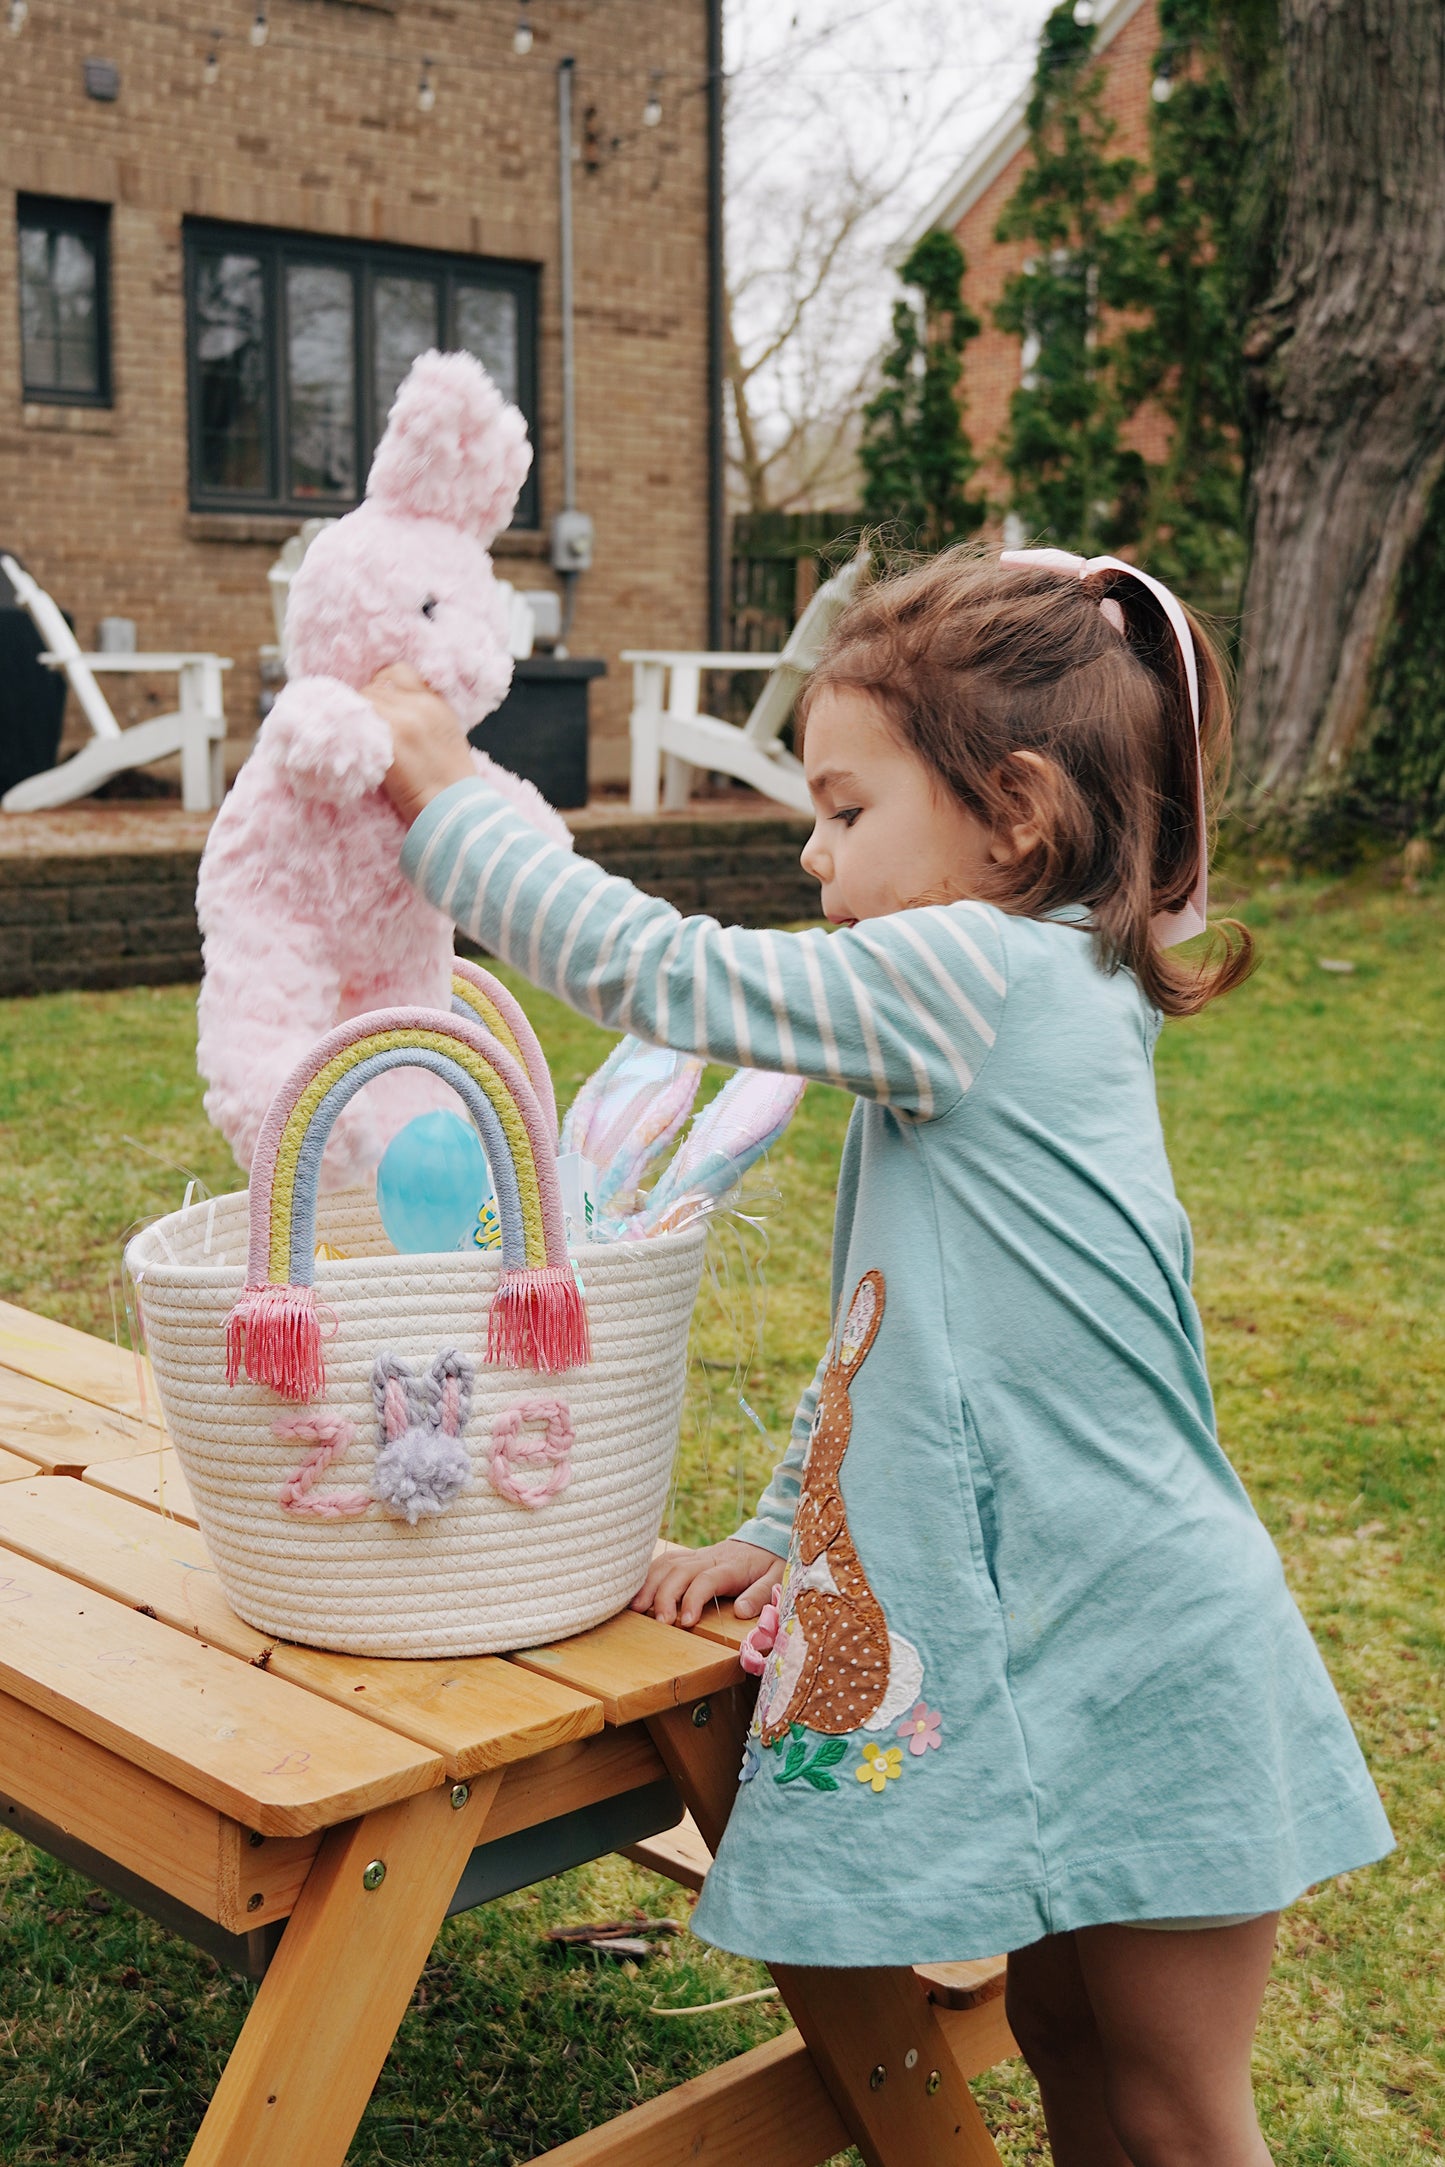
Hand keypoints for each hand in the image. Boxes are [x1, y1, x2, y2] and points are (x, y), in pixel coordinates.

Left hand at [365, 662, 475, 827]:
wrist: (456, 811)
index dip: (383, 687)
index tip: (381, 709)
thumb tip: (388, 711)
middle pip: (374, 686)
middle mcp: (421, 705)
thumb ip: (422, 717)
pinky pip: (358, 720)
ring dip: (357, 719)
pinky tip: (356, 749)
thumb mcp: (445, 737)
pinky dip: (353, 732)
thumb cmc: (449, 786)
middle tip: (368, 732)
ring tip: (362, 742)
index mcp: (436, 703)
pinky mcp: (391, 738)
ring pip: (362, 701)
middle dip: (367, 705)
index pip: (397, 672)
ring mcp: (405, 719)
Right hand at [631, 1538, 781, 1630]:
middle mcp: (709, 1558)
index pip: (706, 1579)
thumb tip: (742, 1611)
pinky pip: (665, 1561)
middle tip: (658, 1622)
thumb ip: (761, 1594)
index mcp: (730, 1566)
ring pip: (667, 1564)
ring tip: (636, 1609)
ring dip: (649, 1584)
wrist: (765, 1539)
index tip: (685, 1622)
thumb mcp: (776, 1578)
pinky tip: (637, 1590)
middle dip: (665, 1596)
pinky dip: (648, 1573)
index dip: (693, 1599)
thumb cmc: (769, 1564)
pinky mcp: (689, 1557)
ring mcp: (696, 1556)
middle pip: (679, 1571)